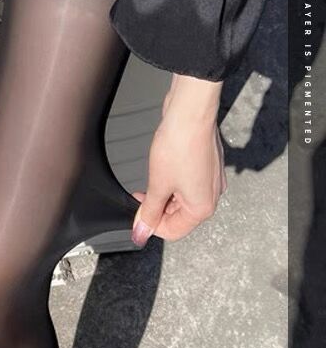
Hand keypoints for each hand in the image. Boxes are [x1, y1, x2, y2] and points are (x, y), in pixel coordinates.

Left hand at [132, 73, 226, 245]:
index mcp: (202, 207)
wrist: (190, 114)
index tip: (137, 218)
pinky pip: (187, 184)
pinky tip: (161, 172)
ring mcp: (210, 181)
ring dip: (163, 195)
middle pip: (179, 216)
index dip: (152, 226)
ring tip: (150, 182)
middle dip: (157, 209)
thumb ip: (149, 212)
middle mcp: (211, 196)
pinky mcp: (206, 167)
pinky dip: (172, 183)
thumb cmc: (179, 145)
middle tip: (140, 196)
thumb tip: (141, 233)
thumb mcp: (158, 185)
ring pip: (182, 200)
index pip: (173, 231)